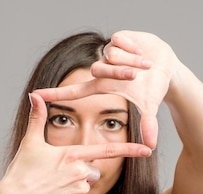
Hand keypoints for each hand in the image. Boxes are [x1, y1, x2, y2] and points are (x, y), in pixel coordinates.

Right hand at [0, 93, 151, 193]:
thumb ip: (37, 118)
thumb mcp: (30, 143)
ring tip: (52, 184)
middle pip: (92, 169)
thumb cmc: (21, 171)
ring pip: (85, 184)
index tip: (148, 149)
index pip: (107, 150)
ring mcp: (78, 190)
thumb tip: (34, 95)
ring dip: (73, 184)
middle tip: (56, 173)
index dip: (130, 149)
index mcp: (72, 155)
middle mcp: (79, 172)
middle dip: (80, 171)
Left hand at [33, 30, 178, 148]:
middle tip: (136, 75)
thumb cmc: (152, 87)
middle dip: (120, 72)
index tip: (35, 95)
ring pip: (112, 55)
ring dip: (132, 61)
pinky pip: (121, 41)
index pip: (74, 91)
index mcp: (102, 86)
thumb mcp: (149, 106)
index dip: (55, 94)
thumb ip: (147, 124)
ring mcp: (109, 52)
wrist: (167, 65)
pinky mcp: (118, 37)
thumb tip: (151, 146)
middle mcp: (101, 68)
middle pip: (99, 69)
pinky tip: (142, 52)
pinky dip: (134, 48)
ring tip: (145, 64)